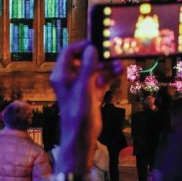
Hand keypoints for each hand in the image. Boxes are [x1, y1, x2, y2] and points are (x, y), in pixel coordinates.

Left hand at [49, 40, 114, 176]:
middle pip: (84, 60)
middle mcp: (70, 78)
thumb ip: (87, 67)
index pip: (68, 52)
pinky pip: (100, 80)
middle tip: (112, 54)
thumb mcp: (83, 87)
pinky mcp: (91, 94)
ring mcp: (81, 86)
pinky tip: (119, 73)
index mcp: (62, 75)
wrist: (82, 137)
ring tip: (120, 65)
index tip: (96, 43)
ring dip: (106, 67)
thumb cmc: (78, 112)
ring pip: (94, 70)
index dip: (81, 46)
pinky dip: (108, 76)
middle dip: (99, 57)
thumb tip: (91, 49)